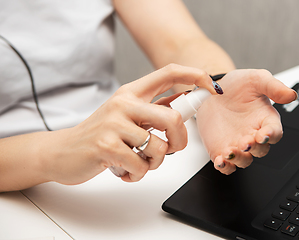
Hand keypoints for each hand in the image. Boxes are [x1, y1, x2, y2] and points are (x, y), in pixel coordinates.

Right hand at [45, 64, 217, 183]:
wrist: (63, 152)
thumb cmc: (101, 135)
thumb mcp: (126, 115)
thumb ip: (153, 110)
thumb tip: (184, 103)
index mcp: (131, 92)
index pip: (168, 73)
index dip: (196, 76)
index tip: (212, 88)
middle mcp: (123, 103)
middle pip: (173, 117)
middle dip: (180, 140)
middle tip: (172, 149)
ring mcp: (113, 124)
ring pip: (159, 147)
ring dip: (156, 162)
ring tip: (140, 161)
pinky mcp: (106, 146)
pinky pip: (141, 166)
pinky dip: (139, 174)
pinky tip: (125, 169)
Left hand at [196, 69, 296, 174]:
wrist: (211, 91)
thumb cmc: (237, 86)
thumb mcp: (256, 79)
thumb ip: (273, 86)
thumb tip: (291, 95)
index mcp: (265, 120)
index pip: (274, 132)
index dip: (271, 135)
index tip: (264, 134)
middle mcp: (253, 135)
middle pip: (261, 150)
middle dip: (255, 149)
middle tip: (246, 142)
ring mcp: (238, 144)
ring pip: (244, 160)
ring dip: (239, 159)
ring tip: (230, 152)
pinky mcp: (221, 150)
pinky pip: (226, 165)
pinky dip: (224, 166)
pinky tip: (220, 161)